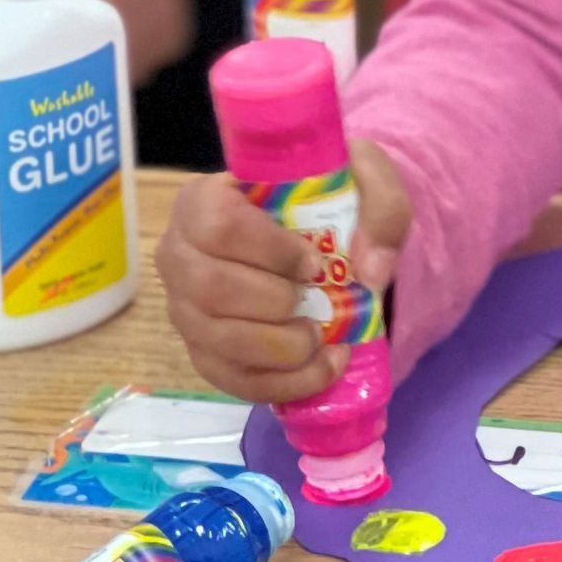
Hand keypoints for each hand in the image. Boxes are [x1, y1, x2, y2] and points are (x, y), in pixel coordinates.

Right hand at [154, 139, 413, 402]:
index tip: (314, 262)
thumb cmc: (328, 194)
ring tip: (322, 338)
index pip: (218, 226)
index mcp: (205, 198)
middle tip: (320, 302)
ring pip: (217, 340)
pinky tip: (321, 368)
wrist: (320, 227)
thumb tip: (371, 271)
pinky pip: (230, 379)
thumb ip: (381, 207)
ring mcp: (184, 307)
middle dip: (277, 304)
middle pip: (211, 289)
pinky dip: (281, 383)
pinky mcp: (203, 351)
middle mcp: (179, 254)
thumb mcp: (364, 178)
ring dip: (280, 348)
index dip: (269, 250)